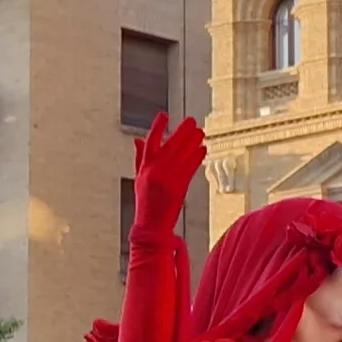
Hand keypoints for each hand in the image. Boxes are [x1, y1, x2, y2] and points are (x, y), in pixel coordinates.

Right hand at [131, 116, 207, 243]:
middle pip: (170, 145)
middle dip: (182, 132)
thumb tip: (138, 139)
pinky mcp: (179, 188)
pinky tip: (203, 149)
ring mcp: (167, 179)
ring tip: (200, 132)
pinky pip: (190, 168)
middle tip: (192, 121)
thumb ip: (140, 158)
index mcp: (144, 168)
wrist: (151, 226)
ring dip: (193, 142)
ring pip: (182, 155)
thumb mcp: (139, 178)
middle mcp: (155, 171)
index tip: (164, 115)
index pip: (150, 142)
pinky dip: (197, 158)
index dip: (157, 127)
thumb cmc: (146, 202)